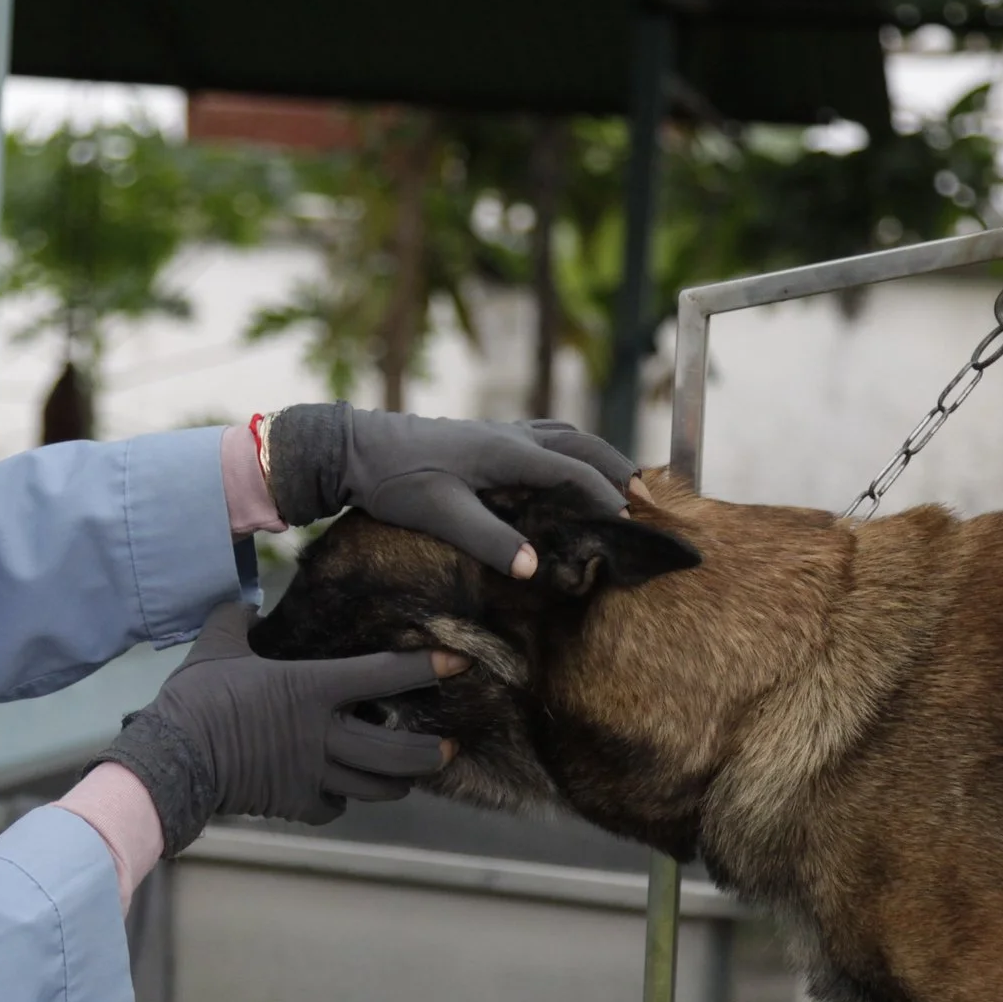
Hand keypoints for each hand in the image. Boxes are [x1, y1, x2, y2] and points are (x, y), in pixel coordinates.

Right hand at [94, 603, 463, 856]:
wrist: (173, 757)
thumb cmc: (196, 698)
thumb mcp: (216, 646)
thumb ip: (237, 619)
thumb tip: (244, 603)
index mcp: (311, 687)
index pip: (383, 675)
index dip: (425, 668)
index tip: (458, 664)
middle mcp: (323, 734)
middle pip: (396, 751)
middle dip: (429, 752)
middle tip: (447, 746)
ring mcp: (312, 773)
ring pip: (374, 786)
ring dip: (395, 780)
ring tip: (407, 774)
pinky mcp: (295, 802)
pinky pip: (334, 806)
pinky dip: (341, 800)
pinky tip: (339, 791)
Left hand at [265, 404, 637, 576]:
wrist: (356, 448)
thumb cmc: (396, 479)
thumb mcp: (441, 513)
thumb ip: (488, 539)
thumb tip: (534, 569)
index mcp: (509, 453)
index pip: (576, 474)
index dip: (608, 499)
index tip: (632, 526)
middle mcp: (513, 436)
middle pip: (583, 446)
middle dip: (618, 472)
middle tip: (646, 502)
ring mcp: (501, 432)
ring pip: (567, 437)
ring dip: (598, 458)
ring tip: (623, 484)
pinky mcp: (487, 437)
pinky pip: (546, 437)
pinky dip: (571, 452)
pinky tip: (568, 471)